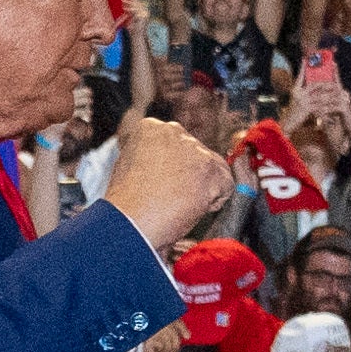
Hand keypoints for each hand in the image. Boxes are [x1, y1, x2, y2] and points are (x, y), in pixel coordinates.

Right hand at [102, 114, 234, 248]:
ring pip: (212, 169)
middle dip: (189, 176)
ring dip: (201, 189)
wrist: (129, 223)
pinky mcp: (211, 169)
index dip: (169, 170)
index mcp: (149, 128)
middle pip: (195, 154)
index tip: (158, 185)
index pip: (174, 145)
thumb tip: (166, 169)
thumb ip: (150, 159)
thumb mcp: (128, 168)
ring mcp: (194, 149)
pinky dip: (214, 202)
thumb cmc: (125, 205)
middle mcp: (173, 131)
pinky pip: (226, 186)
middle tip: (170, 199)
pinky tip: (191, 210)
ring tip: (177, 206)